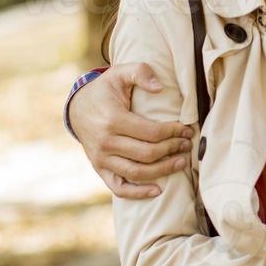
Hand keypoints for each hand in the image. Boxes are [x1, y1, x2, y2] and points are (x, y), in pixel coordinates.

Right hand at [70, 63, 192, 198]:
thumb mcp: (120, 73)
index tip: (187, 130)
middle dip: (172, 150)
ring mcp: (101, 158)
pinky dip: (138, 193)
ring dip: (162, 171)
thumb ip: (141, 72)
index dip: (173, 133)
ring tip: (181, 162)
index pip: (151, 132)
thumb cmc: (105, 90)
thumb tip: (160, 87)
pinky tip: (158, 190)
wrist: (77, 108)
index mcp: (113, 119)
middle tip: (187, 145)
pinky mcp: (100, 169)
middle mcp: (106, 142)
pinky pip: (118, 188)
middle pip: (147, 154)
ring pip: (136, 173)